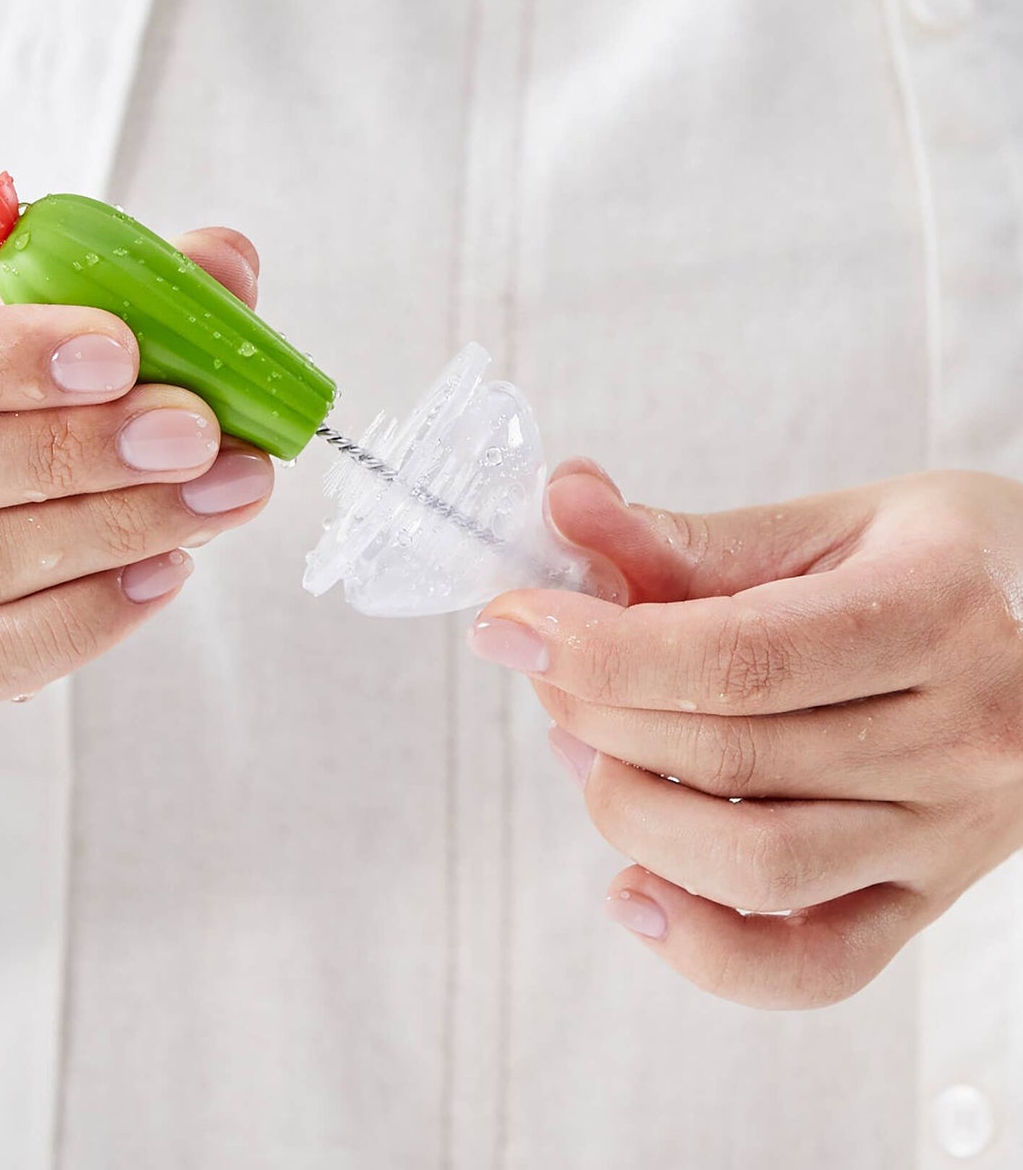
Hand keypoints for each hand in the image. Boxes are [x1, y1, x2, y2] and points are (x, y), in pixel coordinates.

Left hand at [468, 459, 1022, 1008]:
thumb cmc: (939, 563)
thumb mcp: (827, 523)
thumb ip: (687, 535)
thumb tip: (562, 507)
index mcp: (937, 613)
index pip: (737, 657)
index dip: (601, 646)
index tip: (511, 624)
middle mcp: (961, 736)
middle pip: (729, 753)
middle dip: (595, 708)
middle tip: (541, 664)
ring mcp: (949, 833)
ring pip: (758, 864)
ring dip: (629, 809)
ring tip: (582, 746)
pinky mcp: (926, 897)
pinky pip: (816, 966)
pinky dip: (707, 949)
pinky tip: (634, 890)